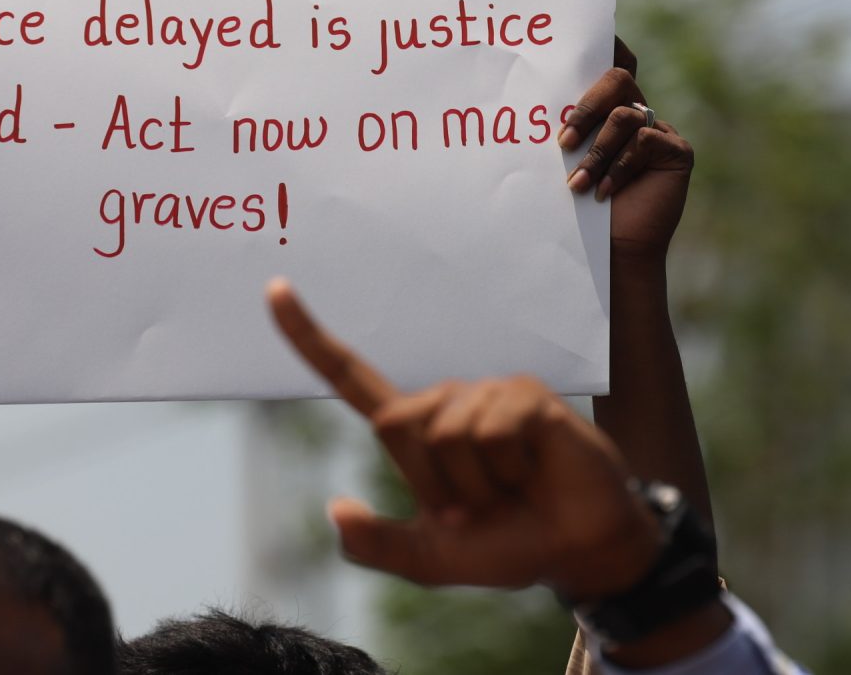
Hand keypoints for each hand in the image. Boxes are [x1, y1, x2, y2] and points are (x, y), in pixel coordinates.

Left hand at [266, 280, 660, 600]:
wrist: (577, 550)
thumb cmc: (507, 546)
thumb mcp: (431, 559)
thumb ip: (378, 545)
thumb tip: (334, 508)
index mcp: (413, 430)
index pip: (349, 376)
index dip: (308, 337)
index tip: (273, 290)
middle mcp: (443, 400)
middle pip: (396, 423)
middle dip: (430, 481)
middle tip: (475, 507)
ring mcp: (485, 392)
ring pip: (444, 433)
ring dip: (473, 484)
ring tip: (508, 489)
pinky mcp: (524, 394)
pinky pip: (489, 432)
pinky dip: (506, 470)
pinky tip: (533, 470)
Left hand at [560, 38, 693, 257]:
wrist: (610, 248)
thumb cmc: (579, 204)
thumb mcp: (565, 160)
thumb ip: (565, 127)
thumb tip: (530, 97)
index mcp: (609, 107)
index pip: (610, 63)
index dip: (606, 42)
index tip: (587, 34)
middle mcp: (636, 111)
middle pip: (618, 77)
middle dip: (587, 105)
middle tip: (562, 139)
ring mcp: (659, 129)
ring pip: (625, 114)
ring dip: (595, 151)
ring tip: (576, 184)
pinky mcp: (677, 151)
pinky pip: (643, 141)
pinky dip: (618, 167)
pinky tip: (603, 192)